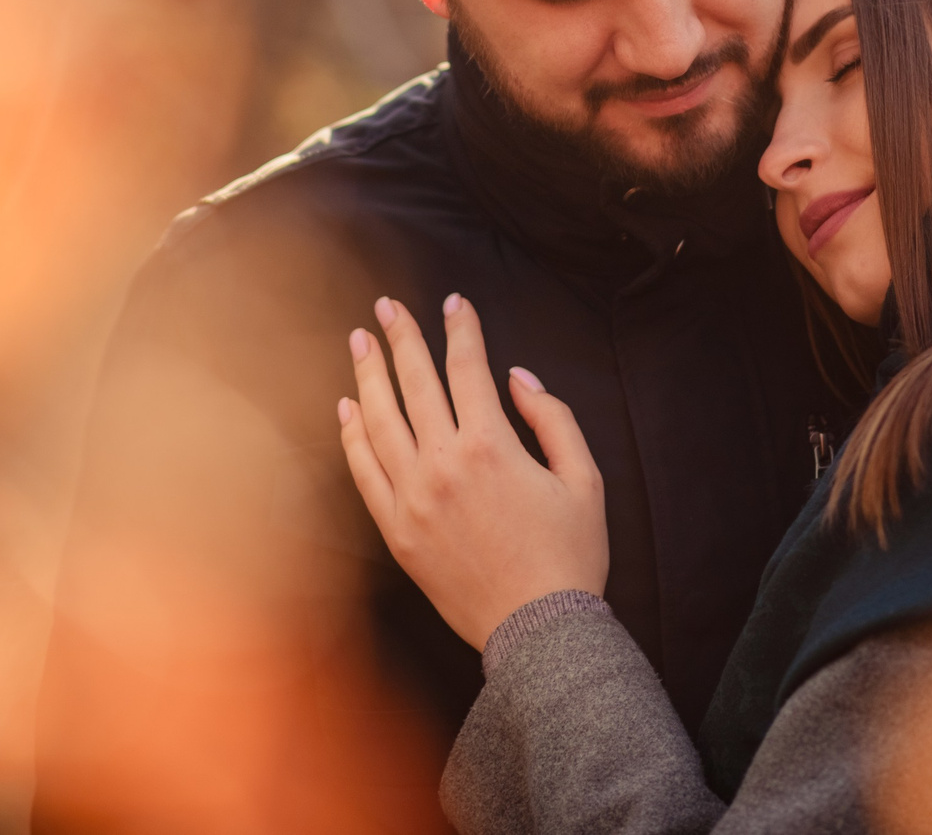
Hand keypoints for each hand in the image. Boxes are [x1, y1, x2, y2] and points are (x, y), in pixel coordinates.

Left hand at [338, 292, 606, 649]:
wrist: (539, 629)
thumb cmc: (569, 554)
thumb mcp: (584, 479)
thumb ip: (553, 418)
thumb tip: (515, 378)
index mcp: (491, 446)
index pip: (467, 368)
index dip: (461, 328)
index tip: (454, 301)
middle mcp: (443, 465)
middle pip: (414, 383)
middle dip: (400, 337)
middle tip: (386, 306)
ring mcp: (413, 499)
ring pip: (380, 421)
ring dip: (368, 375)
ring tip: (361, 342)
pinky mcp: (397, 532)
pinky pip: (364, 473)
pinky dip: (352, 436)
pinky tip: (348, 408)